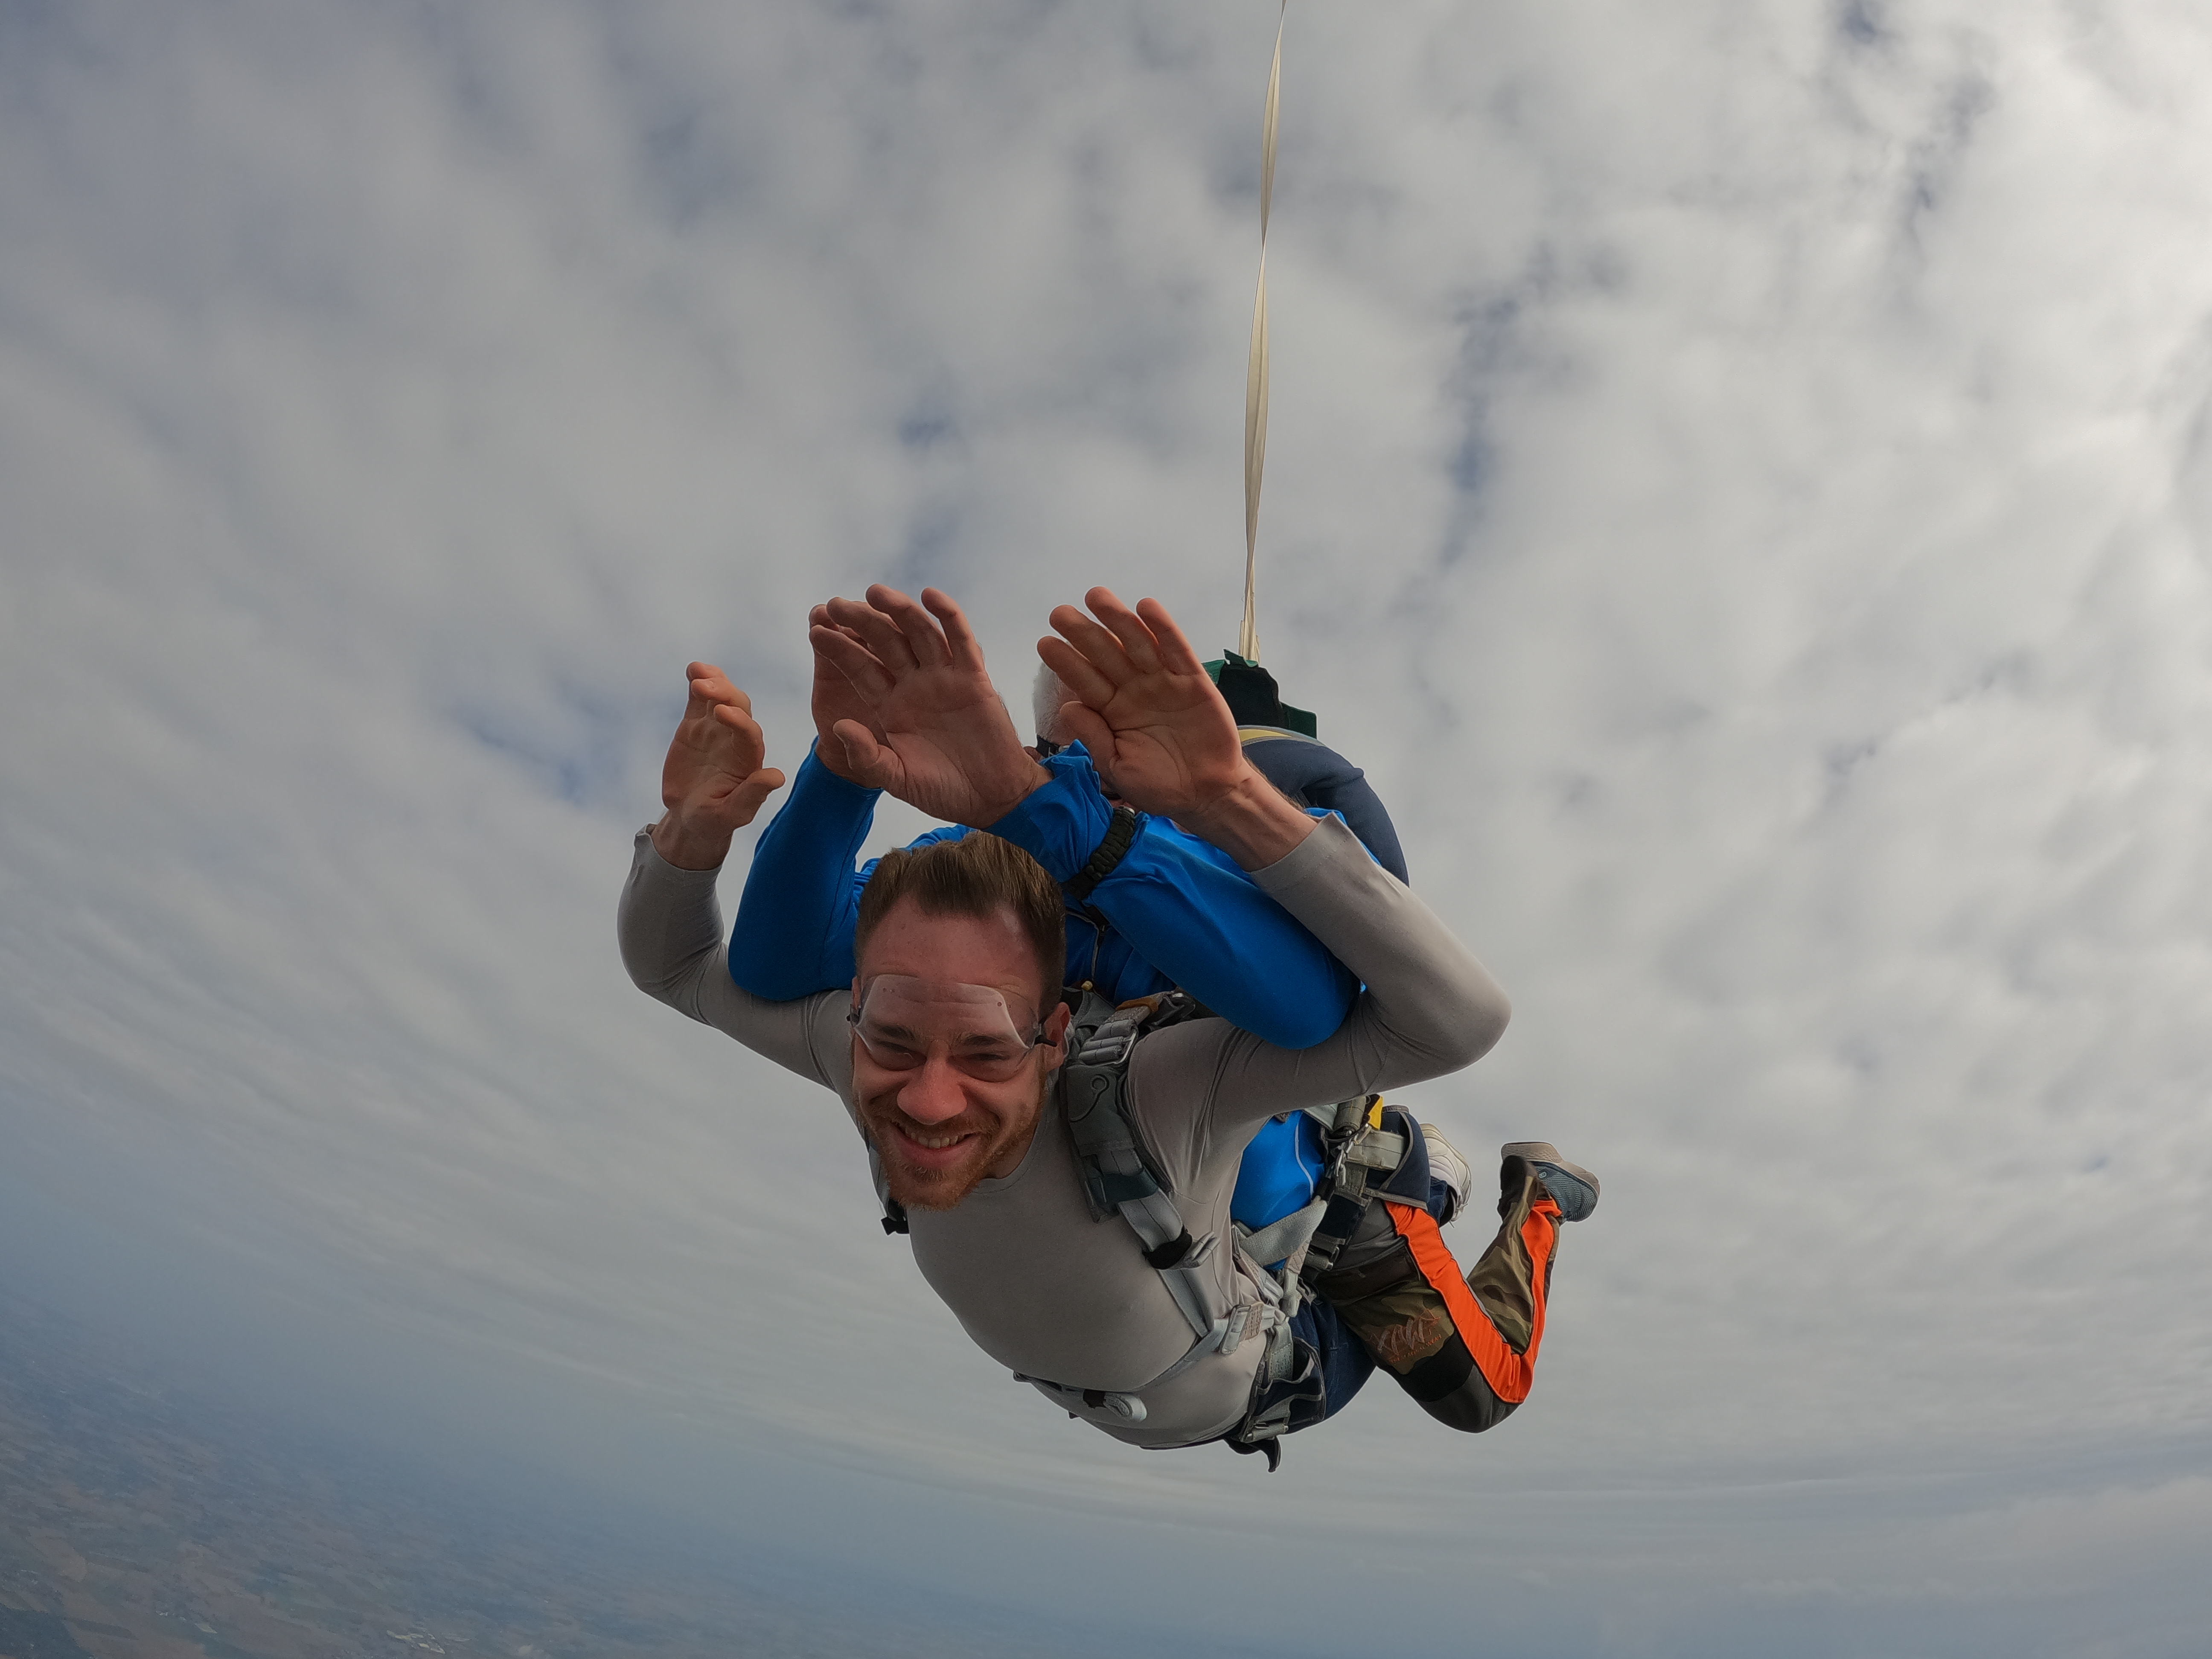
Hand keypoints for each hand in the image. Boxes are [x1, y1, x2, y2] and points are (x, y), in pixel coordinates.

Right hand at [651, 663, 786, 869]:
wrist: (690, 817)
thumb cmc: (714, 820)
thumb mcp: (731, 814)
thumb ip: (751, 796)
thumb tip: (777, 776)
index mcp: (749, 759)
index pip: (750, 734)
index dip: (739, 722)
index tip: (722, 714)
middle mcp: (738, 738)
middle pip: (739, 708)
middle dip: (724, 695)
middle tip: (704, 687)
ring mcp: (717, 727)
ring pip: (721, 697)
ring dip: (713, 682)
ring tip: (697, 673)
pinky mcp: (697, 723)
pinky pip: (700, 699)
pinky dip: (698, 681)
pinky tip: (693, 669)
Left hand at [807, 585, 1047, 827]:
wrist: (990, 799)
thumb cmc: (942, 791)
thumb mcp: (896, 778)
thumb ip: (867, 756)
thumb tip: (838, 727)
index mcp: (891, 706)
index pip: (860, 669)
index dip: (839, 650)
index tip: (815, 632)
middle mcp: (914, 685)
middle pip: (885, 643)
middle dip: (861, 622)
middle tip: (836, 604)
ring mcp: (944, 678)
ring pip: (919, 634)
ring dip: (898, 610)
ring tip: (873, 592)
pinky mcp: (974, 678)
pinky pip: (961, 641)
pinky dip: (949, 616)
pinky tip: (931, 595)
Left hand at [1039, 589, 1312, 869]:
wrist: (1207, 794)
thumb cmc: (1160, 785)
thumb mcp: (1119, 768)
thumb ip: (1095, 739)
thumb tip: (1068, 707)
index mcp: (1113, 711)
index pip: (1086, 681)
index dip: (1066, 662)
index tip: (1044, 643)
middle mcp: (1135, 691)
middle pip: (1107, 655)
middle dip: (1084, 633)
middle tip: (1059, 613)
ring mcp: (1164, 683)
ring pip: (1138, 645)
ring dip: (1118, 620)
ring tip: (1096, 597)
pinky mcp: (1193, 681)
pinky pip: (1177, 650)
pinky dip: (1163, 628)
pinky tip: (1146, 606)